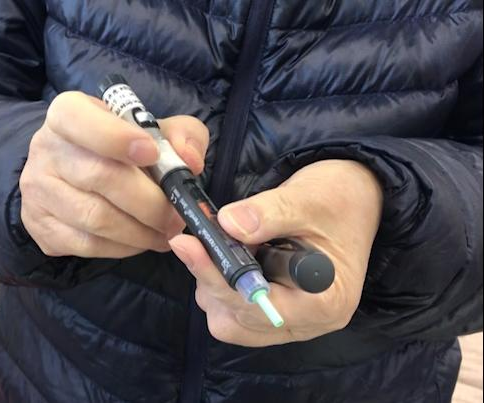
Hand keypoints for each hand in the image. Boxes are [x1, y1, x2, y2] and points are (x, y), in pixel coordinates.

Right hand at [20, 91, 208, 257]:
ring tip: (166, 231)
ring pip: (95, 218)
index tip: (152, 154)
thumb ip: (180, 135)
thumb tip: (189, 161)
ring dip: (141, 231)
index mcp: (66, 114)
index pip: (77, 118)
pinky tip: (141, 240)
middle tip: (176, 214)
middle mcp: (45, 150)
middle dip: (149, 201)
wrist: (73, 176)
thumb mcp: (151, 129)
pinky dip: (123, 247)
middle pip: (99, 176)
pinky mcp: (42, 228)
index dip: (116, 137)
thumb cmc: (119, 149)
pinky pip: (88, 244)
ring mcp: (39, 192)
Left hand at [169, 160, 382, 345]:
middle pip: (240, 317)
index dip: (220, 277)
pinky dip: (219, 287)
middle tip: (196, 240)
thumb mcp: (307, 198)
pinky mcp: (273, 315)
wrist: (352, 200)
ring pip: (230, 321)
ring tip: (223, 245)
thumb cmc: (338, 199)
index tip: (189, 245)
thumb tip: (228, 225)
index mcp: (327, 300)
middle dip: (212, 278)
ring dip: (213, 284)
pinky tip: (229, 258)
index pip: (261, 305)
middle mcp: (310, 322)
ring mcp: (291, 323)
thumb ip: (268, 213)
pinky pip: (232, 315)